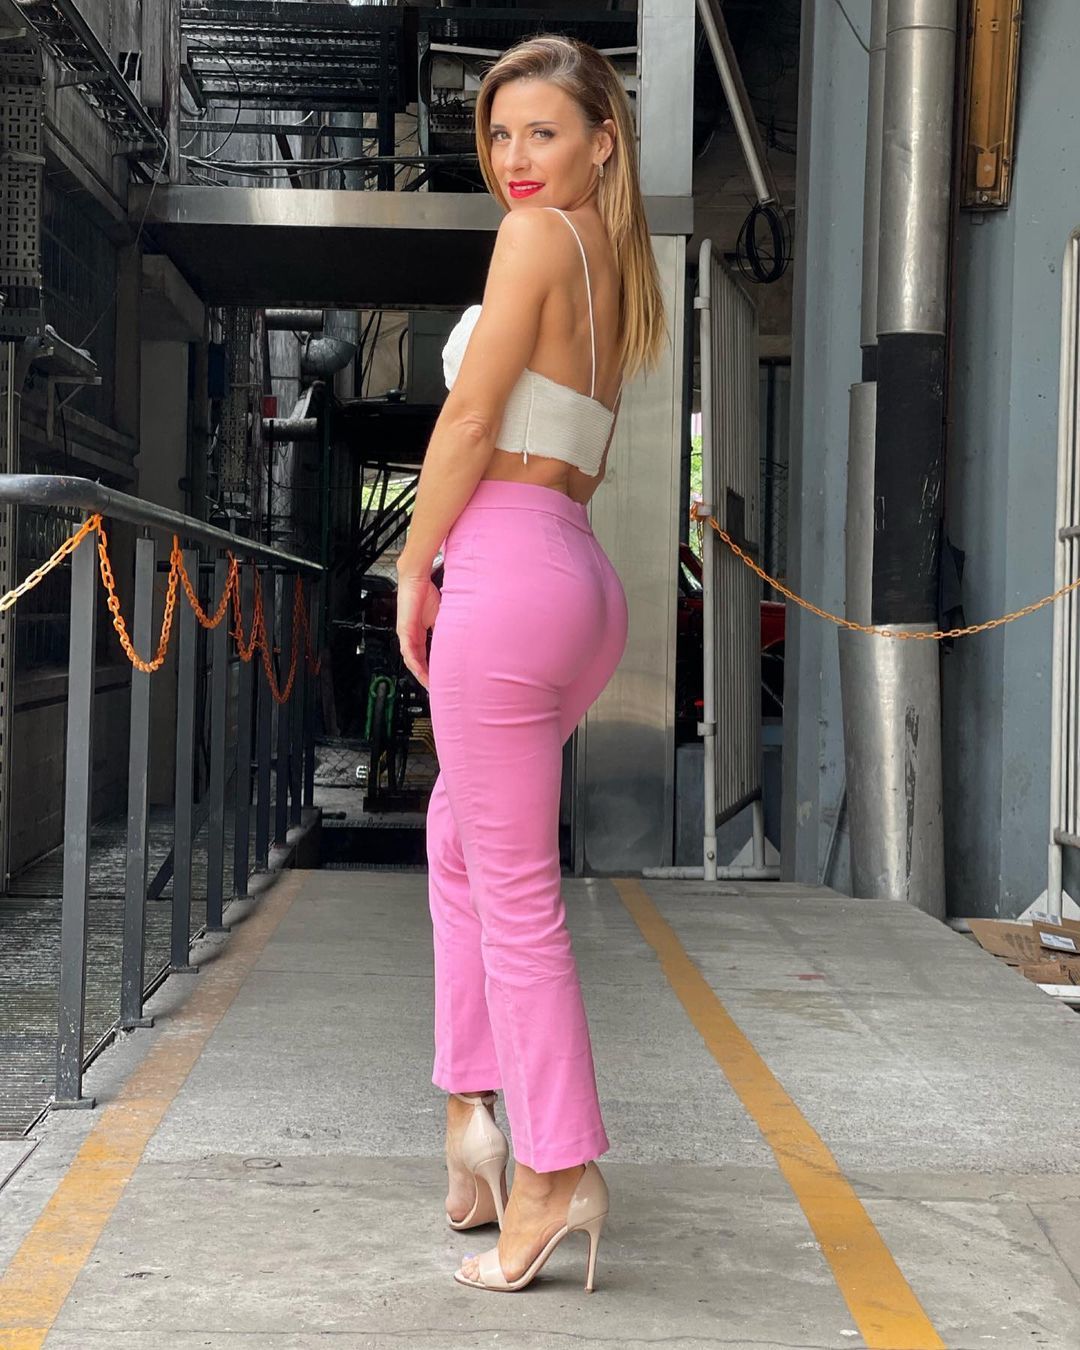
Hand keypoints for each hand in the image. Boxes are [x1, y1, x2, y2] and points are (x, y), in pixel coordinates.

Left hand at [395, 570, 440, 689]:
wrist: (416, 579)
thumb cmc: (425, 593)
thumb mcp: (439, 616)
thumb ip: (443, 629)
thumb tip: (455, 640)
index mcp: (417, 634)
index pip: (424, 657)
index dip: (430, 669)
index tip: (439, 679)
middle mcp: (409, 637)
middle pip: (416, 663)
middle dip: (425, 677)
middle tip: (435, 688)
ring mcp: (405, 635)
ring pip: (411, 660)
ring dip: (420, 674)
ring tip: (429, 684)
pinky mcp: (404, 631)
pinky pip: (408, 651)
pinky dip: (415, 663)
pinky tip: (421, 671)